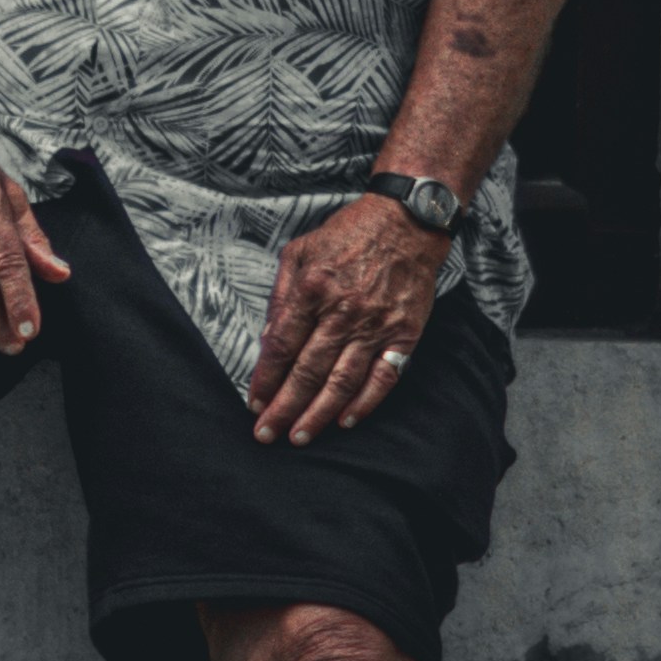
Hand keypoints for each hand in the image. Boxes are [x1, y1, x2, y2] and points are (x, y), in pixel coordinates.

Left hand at [248, 196, 450, 443]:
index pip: (281, 346)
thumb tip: (266, 338)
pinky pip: (383, 378)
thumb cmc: (347, 235)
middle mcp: (343, 311)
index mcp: (312, 289)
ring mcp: (376, 326)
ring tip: (299, 437)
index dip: (265, 379)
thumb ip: (281, 295)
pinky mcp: (404, 335)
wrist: (406, 223)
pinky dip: (364, 404)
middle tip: (267, 434)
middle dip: (284, 408)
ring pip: (342, 382)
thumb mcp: (299, 252)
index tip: (253, 402)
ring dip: (318, 415)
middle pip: (308, 371)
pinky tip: (345, 422)